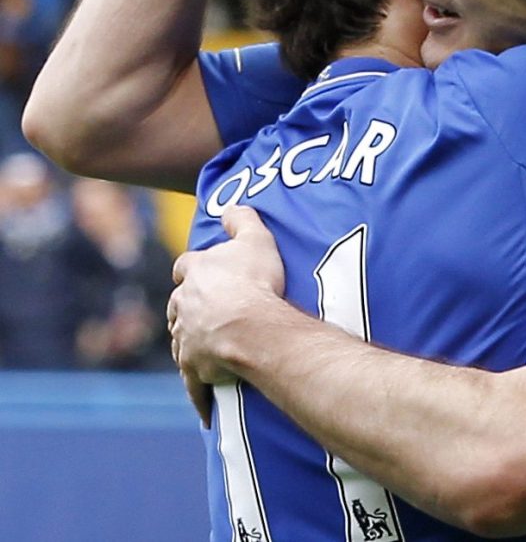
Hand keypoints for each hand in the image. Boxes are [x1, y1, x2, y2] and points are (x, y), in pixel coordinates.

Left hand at [167, 205, 285, 424]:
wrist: (252, 326)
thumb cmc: (257, 281)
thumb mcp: (256, 238)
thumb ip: (243, 218)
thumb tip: (232, 205)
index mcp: (196, 272)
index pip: (187, 266)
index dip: (195, 269)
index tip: (201, 272)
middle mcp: (183, 305)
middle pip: (178, 306)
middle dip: (187, 309)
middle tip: (207, 313)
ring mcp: (186, 338)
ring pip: (181, 342)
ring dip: (189, 345)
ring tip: (205, 352)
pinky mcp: (194, 367)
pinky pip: (194, 384)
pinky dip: (199, 395)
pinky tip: (205, 411)